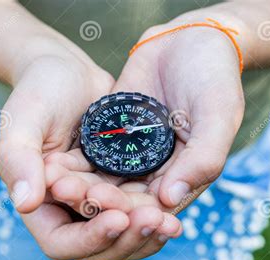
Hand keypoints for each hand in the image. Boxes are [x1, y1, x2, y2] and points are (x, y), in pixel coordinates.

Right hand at [0, 43, 180, 259]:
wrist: (69, 72)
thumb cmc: (39, 91)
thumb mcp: (23, 119)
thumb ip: (18, 160)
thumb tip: (25, 204)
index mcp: (41, 204)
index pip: (61, 243)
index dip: (89, 239)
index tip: (117, 218)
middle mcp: (68, 210)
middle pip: (98, 249)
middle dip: (127, 240)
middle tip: (156, 221)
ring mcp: (96, 201)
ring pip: (122, 236)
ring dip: (146, 234)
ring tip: (172, 221)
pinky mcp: (119, 186)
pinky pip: (137, 210)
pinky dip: (155, 213)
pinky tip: (175, 207)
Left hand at [48, 22, 244, 215]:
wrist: (190, 39)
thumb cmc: (214, 76)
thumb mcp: (218, 115)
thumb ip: (203, 158)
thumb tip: (169, 200)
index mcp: (185, 176)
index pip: (153, 206)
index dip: (125, 209)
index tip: (97, 202)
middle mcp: (157, 172)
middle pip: (122, 197)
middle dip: (93, 196)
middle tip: (62, 190)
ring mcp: (133, 154)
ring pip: (103, 179)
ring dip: (78, 182)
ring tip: (51, 177)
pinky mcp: (114, 136)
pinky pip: (93, 154)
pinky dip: (74, 160)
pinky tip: (51, 159)